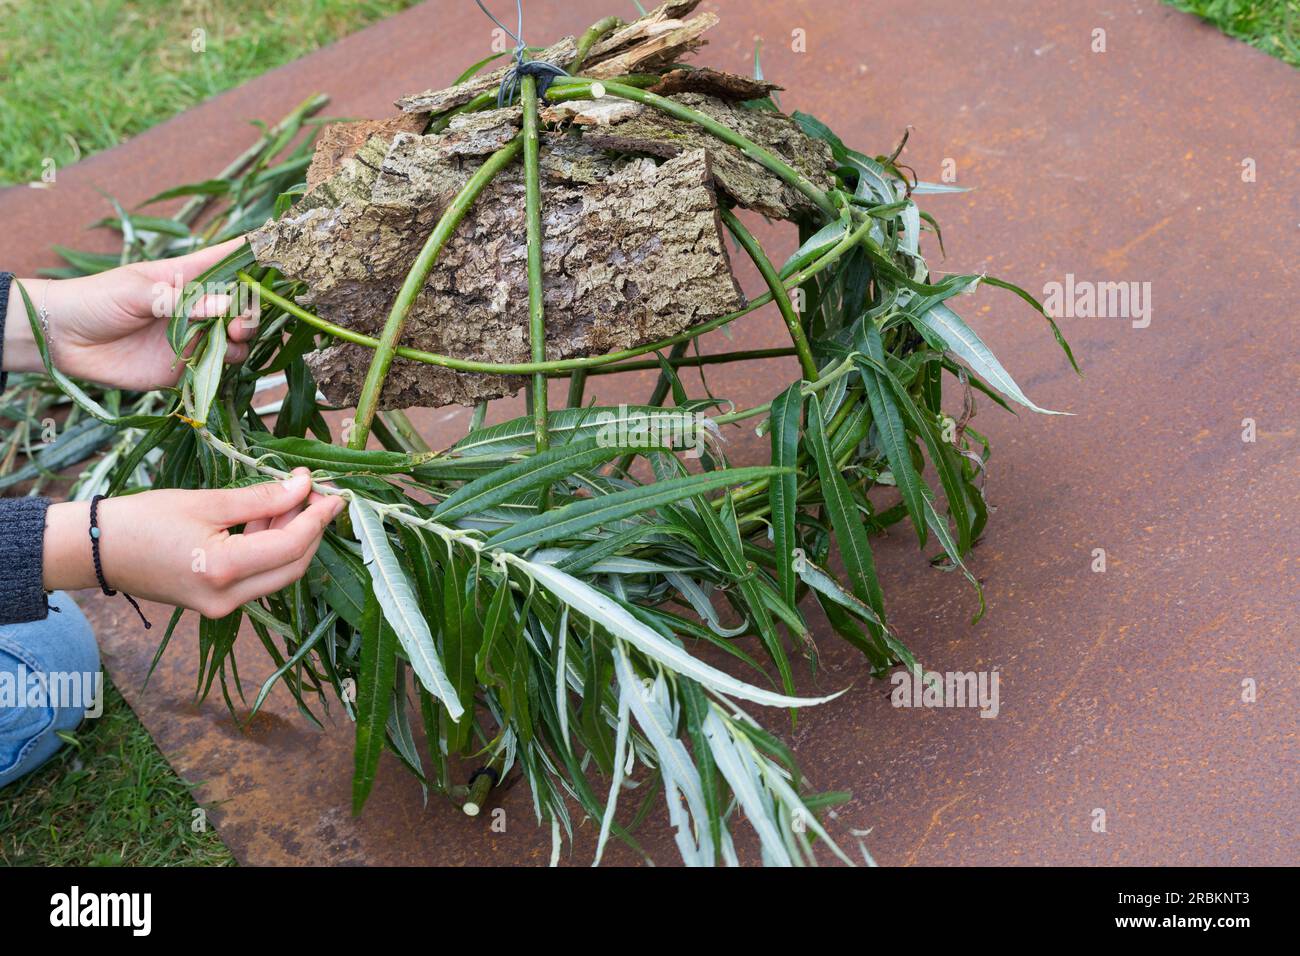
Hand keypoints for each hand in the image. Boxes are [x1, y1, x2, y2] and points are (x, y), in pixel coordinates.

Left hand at [6, 238, 255, 389]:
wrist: (62, 339)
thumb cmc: (96, 299)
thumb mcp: (138, 292)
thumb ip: (184, 301)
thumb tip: (229, 306)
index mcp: (188, 274)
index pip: (231, 258)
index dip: (259, 253)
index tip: (285, 250)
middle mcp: (199, 305)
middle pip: (245, 303)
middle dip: (255, 309)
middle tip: (243, 321)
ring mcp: (195, 335)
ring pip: (239, 337)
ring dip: (244, 338)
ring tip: (233, 339)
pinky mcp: (187, 365)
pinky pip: (220, 366)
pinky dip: (230, 364)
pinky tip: (223, 361)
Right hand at [43, 468, 344, 618]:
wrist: (96, 551)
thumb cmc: (143, 520)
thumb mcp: (207, 502)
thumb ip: (261, 498)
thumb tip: (304, 485)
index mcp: (225, 571)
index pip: (292, 546)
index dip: (318, 518)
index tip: (333, 492)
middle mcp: (228, 598)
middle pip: (293, 565)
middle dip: (310, 528)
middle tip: (315, 492)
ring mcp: (222, 606)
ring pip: (277, 572)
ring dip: (290, 536)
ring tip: (291, 496)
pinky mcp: (216, 603)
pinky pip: (257, 576)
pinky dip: (268, 548)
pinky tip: (266, 517)